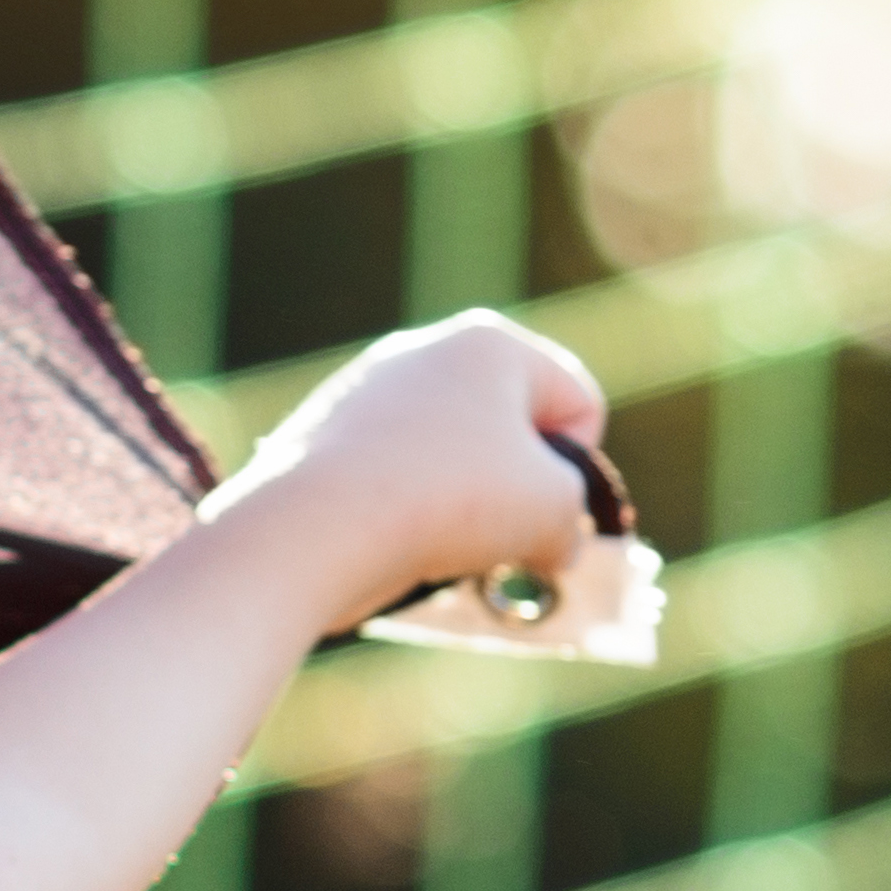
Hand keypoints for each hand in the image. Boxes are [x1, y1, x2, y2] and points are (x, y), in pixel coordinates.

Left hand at [200, 308, 623, 627]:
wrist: (312, 530)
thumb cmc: (451, 501)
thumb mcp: (554, 512)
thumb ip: (572, 519)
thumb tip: (549, 542)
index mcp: (488, 342)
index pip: (575, 403)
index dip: (579, 470)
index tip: (547, 509)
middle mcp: (420, 351)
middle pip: (506, 430)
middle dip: (515, 489)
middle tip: (502, 537)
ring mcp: (360, 394)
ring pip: (445, 460)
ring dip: (460, 510)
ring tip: (443, 549)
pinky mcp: (317, 441)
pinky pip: (389, 481)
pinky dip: (402, 515)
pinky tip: (391, 547)